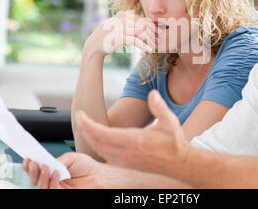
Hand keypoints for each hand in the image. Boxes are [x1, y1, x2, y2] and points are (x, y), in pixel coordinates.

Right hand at [23, 152, 111, 188]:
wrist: (99, 174)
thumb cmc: (86, 166)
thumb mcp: (70, 158)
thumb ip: (57, 160)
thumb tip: (46, 163)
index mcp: (51, 170)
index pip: (36, 170)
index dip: (29, 166)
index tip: (27, 159)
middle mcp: (52, 180)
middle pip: (35, 179)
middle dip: (32, 171)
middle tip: (33, 163)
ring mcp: (56, 188)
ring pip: (41, 186)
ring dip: (41, 176)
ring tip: (45, 166)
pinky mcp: (62, 194)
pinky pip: (53, 190)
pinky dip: (52, 181)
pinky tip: (57, 173)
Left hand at [75, 90, 190, 175]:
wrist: (179, 163)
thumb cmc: (174, 141)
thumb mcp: (170, 121)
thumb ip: (159, 107)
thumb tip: (152, 93)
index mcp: (135, 141)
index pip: (103, 134)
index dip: (88, 124)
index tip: (80, 115)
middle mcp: (127, 152)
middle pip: (96, 142)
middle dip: (84, 130)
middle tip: (78, 117)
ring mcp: (125, 160)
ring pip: (99, 150)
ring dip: (89, 138)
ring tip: (84, 125)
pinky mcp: (126, 164)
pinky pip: (105, 155)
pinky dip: (96, 146)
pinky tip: (95, 137)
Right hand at [86, 11, 158, 55]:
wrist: (94, 46)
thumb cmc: (109, 37)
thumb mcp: (119, 27)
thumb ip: (130, 24)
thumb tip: (147, 25)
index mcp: (123, 15)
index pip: (143, 19)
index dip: (152, 27)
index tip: (158, 35)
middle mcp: (122, 19)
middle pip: (144, 24)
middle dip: (153, 33)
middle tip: (158, 42)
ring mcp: (119, 27)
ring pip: (142, 32)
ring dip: (150, 40)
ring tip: (155, 47)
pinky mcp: (118, 37)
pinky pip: (135, 40)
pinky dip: (144, 45)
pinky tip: (149, 50)